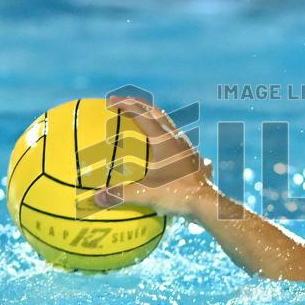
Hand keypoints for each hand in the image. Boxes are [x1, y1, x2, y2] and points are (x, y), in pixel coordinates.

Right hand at [92, 95, 214, 217]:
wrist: (208, 204)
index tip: (112, 99)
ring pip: (171, 127)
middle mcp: (178, 139)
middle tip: (127, 101)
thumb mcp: (145, 194)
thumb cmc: (177, 194)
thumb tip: (96, 199)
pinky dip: (171, 142)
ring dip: (157, 120)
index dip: (126, 105)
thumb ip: (120, 195)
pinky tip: (172, 152)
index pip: (142, 114)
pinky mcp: (196, 161)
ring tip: (146, 122)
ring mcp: (189, 149)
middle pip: (158, 114)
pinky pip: (181, 145)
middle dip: (141, 105)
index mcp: (164, 140)